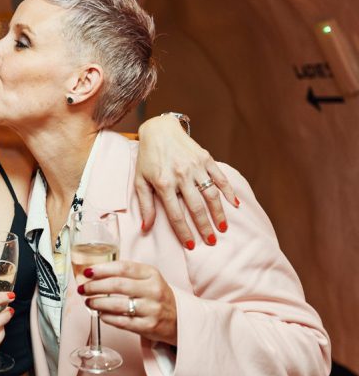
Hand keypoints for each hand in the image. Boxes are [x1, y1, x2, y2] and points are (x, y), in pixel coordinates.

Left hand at [78, 261, 176, 345]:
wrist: (179, 318)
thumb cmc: (156, 295)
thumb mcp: (148, 278)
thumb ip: (126, 273)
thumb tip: (94, 273)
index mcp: (151, 274)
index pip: (123, 267)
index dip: (102, 269)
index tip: (87, 271)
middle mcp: (153, 290)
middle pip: (118, 285)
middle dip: (95, 286)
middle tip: (83, 288)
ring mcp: (152, 309)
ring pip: (118, 305)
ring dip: (98, 303)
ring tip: (88, 302)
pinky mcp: (149, 326)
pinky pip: (122, 322)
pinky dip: (107, 317)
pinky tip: (100, 314)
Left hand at [136, 115, 237, 247]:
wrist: (159, 130)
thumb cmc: (148, 158)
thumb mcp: (140, 181)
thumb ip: (145, 205)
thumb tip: (145, 228)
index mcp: (163, 183)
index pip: (175, 214)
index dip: (184, 232)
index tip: (191, 245)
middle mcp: (181, 176)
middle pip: (196, 207)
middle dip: (205, 227)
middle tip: (211, 241)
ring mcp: (195, 166)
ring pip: (211, 194)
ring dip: (219, 213)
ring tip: (222, 228)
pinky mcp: (206, 158)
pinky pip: (220, 178)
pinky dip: (228, 192)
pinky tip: (234, 204)